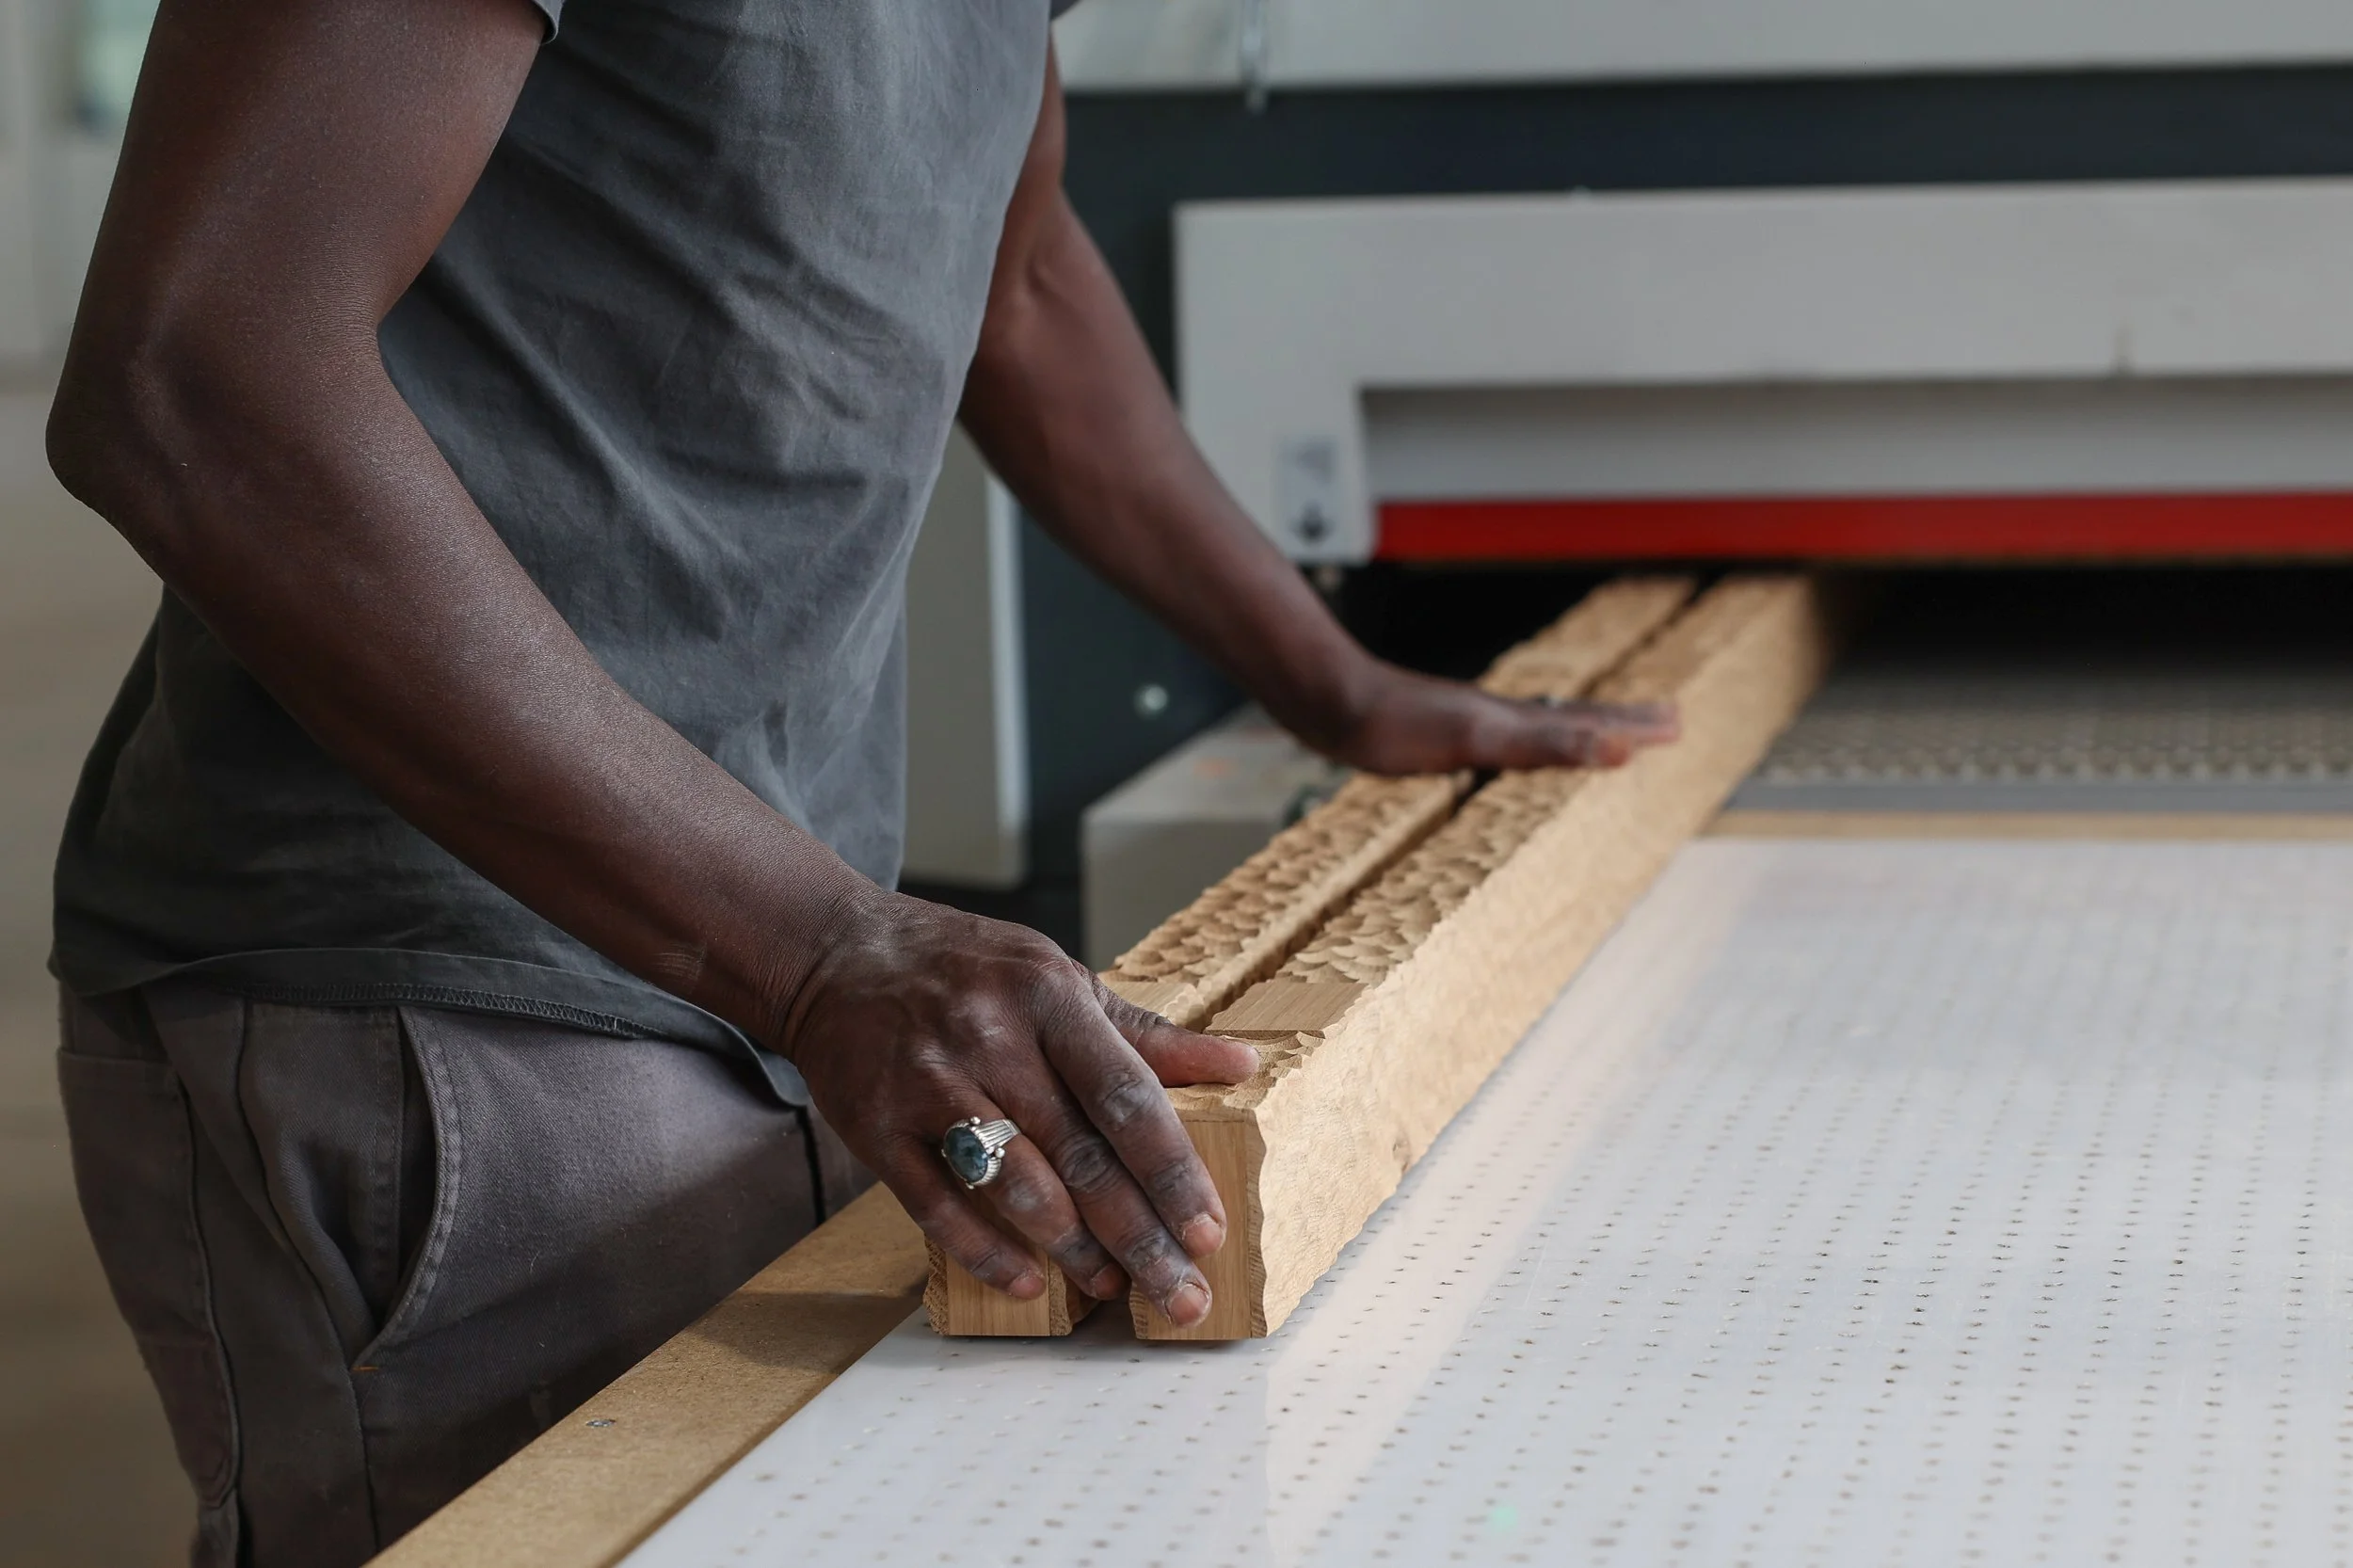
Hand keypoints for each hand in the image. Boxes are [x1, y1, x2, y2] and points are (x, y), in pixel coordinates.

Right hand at [775, 889, 1259, 1325]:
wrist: (836, 956)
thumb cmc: (966, 968)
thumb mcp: (1057, 977)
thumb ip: (1143, 1033)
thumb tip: (1241, 1063)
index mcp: (1048, 996)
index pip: (1125, 1093)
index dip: (1171, 1168)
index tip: (1209, 1229)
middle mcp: (990, 1038)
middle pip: (1081, 1154)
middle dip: (1139, 1235)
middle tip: (1181, 1294)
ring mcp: (930, 1083)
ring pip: (1015, 1184)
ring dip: (1072, 1250)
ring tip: (1114, 1287)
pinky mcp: (877, 1126)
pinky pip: (937, 1205)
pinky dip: (985, 1250)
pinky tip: (1027, 1283)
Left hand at [1294, 659, 1680, 776]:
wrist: (1333, 705)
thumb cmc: (1397, 724)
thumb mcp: (1481, 739)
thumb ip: (1548, 744)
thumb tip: (1618, 749)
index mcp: (1517, 720)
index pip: (1592, 722)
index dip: (1633, 726)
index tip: (1677, 722)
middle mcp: (1500, 717)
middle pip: (1574, 719)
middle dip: (1621, 723)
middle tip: (1663, 722)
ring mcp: (1471, 726)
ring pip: (1540, 730)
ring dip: (1578, 733)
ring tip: (1602, 735)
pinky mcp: (1439, 738)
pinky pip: (1503, 746)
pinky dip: (1526, 749)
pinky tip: (1509, 755)